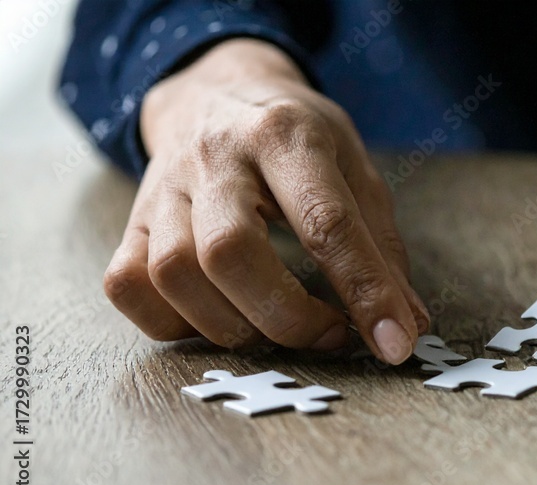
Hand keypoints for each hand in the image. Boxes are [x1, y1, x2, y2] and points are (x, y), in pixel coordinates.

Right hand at [105, 39, 427, 362]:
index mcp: (287, 136)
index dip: (365, 291)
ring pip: (175, 274)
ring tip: (274, 326)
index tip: (393, 343)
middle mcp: (216, 157)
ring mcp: (164, 189)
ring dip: (232, 326)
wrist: (215, 90)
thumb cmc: (296, 138)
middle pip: (230, 253)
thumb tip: (407, 326)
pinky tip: (217, 317)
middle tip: (327, 333)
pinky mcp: (131, 220)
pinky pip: (128, 287)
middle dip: (286, 316)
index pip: (326, 222)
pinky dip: (171, 323)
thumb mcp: (356, 170)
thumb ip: (382, 248)